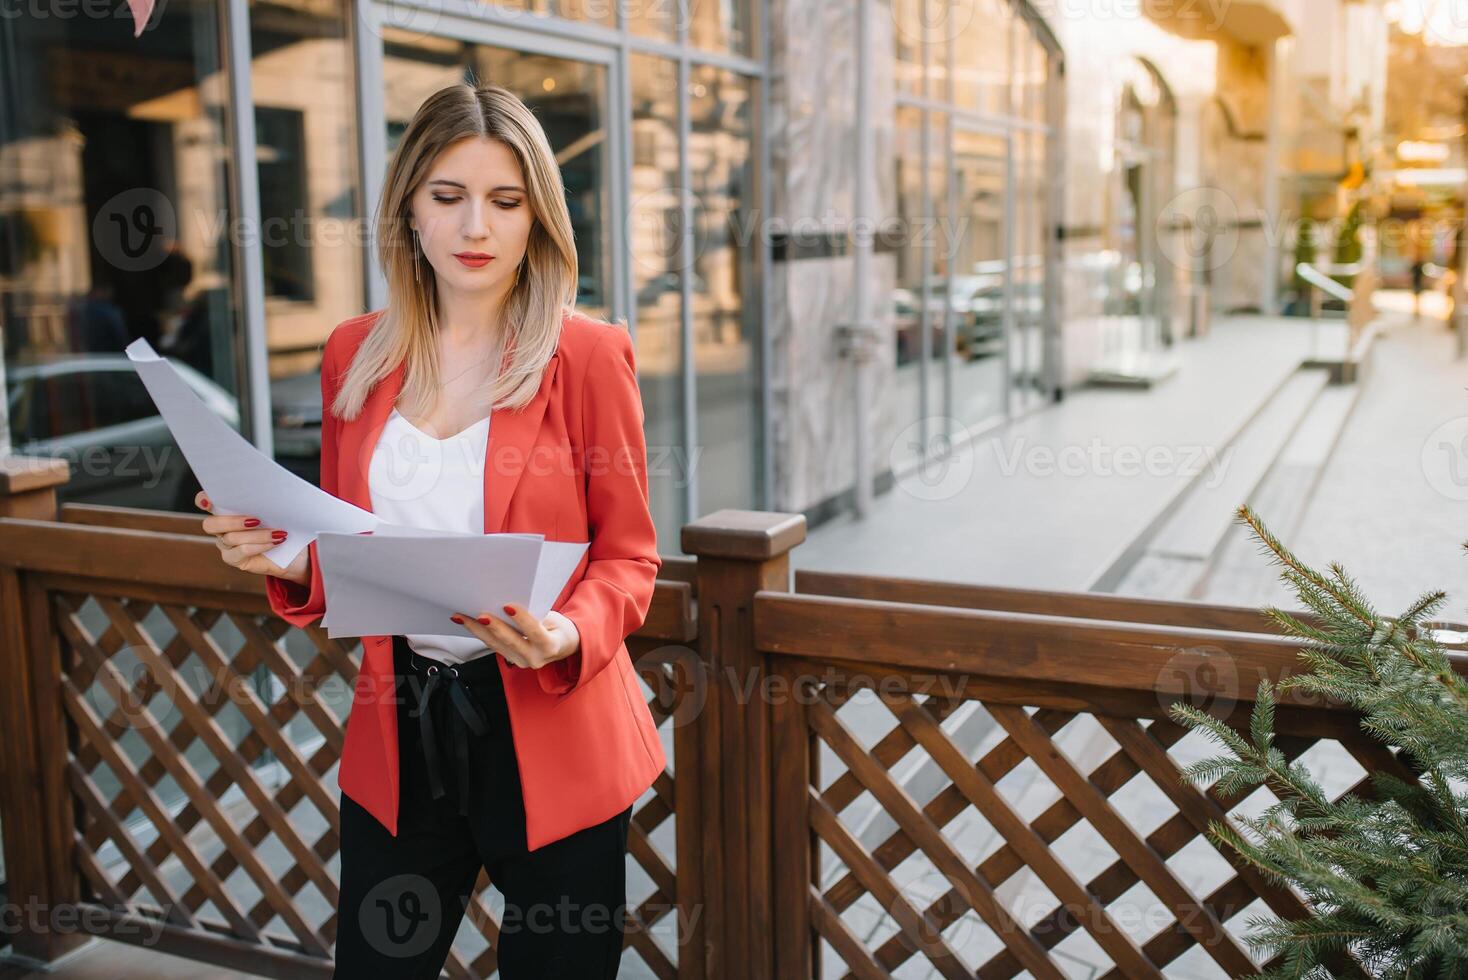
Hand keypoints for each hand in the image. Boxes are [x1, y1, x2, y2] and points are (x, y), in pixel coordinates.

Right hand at [196, 491, 309, 585]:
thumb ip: (264, 499)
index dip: (203, 500)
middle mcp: (221, 527)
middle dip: (232, 521)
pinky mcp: (235, 559)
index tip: (210, 501)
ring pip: (230, 538)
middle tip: (256, 519)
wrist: (297, 549)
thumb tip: (267, 490)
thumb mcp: (277, 508)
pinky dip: (259, 545)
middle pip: (210, 524)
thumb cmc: (285, 523)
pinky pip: (240, 552)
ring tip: (278, 532)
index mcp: (227, 508)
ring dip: (257, 534)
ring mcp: (226, 544)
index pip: (204, 501)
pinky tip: (274, 542)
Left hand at [448, 604, 580, 670]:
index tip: (508, 606)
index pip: (535, 632)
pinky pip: (493, 646)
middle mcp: (535, 658)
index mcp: (550, 646)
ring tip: (462, 616)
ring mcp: (521, 661)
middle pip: (511, 641)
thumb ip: (537, 615)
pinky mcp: (510, 660)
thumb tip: (510, 606)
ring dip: (477, 630)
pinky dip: (479, 633)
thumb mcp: (555, 619)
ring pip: (496, 645)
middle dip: (493, 627)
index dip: (522, 620)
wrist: (562, 646)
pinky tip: (467, 622)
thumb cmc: (558, 628)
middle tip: (479, 615)